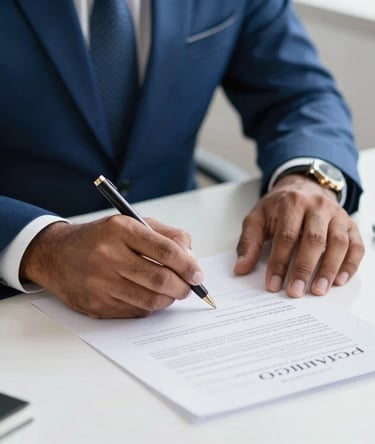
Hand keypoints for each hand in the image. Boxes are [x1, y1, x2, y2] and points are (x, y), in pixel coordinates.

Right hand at [20, 216, 203, 317]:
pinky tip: (148, 297)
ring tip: (171, 292)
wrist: (56, 255)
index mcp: (121, 230)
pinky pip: (135, 311)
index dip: (188, 265)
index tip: (198, 274)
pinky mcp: (96, 304)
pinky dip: (149, 307)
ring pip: (150, 300)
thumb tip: (191, 258)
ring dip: (169, 299)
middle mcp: (109, 255)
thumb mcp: (131, 223)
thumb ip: (165, 235)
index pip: (165, 250)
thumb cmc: (101, 238)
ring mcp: (100, 283)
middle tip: (189, 287)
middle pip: (160, 279)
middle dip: (183, 287)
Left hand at [234, 174, 364, 296]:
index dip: (279, 262)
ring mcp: (337, 214)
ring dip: (329, 269)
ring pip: (338, 242)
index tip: (273, 284)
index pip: (286, 236)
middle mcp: (317, 206)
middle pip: (313, 239)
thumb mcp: (257, 217)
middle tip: (296, 292)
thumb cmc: (278, 206)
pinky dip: (350, 264)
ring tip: (318, 290)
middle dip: (304, 268)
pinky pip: (356, 245)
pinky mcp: (349, 223)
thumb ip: (249, 242)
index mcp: (292, 203)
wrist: (302, 186)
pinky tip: (339, 281)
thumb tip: (241, 268)